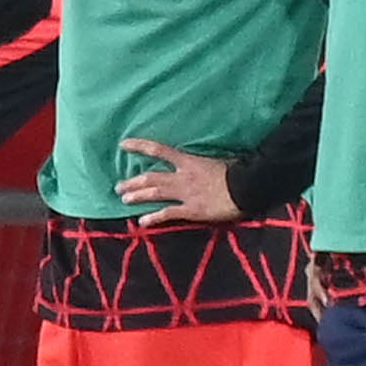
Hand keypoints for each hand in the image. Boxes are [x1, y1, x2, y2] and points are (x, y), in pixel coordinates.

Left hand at [118, 138, 240, 226]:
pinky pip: (168, 214)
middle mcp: (182, 176)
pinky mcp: (191, 210)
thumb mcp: (218, 160)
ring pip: (155, 193)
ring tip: (124, 199)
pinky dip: (153, 217)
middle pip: (151, 177)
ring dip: (137, 196)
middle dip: (133, 182)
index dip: (139, 146)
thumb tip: (201, 161)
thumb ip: (203, 162)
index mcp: (189, 161)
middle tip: (118, 186)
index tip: (123, 145)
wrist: (247, 187)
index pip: (159, 150)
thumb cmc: (237, 171)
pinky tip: (142, 221)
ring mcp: (185, 194)